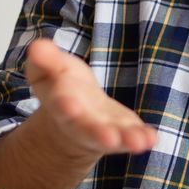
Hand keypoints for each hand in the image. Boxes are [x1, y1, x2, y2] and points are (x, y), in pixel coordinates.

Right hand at [25, 39, 156, 159]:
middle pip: (87, 129)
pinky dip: (142, 138)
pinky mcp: (125, 130)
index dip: (65, 105)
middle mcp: (82, 123)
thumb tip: (37, 46)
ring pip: (113, 137)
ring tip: (137, 142)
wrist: (76, 111)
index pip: (61, 105)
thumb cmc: (64, 87)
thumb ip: (45, 59)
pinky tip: (151, 139)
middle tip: (108, 138)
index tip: (70, 105)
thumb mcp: (51, 69)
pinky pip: (134, 136)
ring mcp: (105, 129)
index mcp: (61, 104)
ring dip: (125, 140)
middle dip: (97, 133)